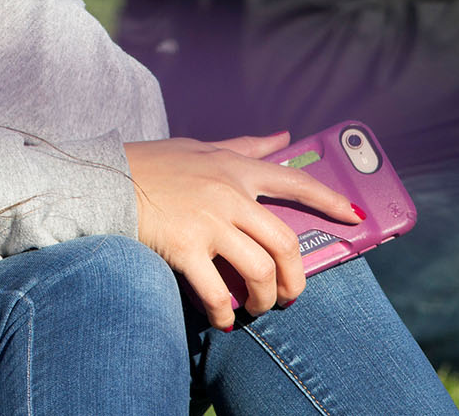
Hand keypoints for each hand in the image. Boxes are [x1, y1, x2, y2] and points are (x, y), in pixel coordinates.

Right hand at [125, 133, 359, 328]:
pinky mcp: (184, 247)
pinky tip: (225, 321)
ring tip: (258, 308)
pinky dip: (226, 314)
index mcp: (234, 168)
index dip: (329, 201)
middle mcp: (228, 194)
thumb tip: (285, 136)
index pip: (295, 181)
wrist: (104, 179)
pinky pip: (218, 292)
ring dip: (266, 298)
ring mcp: (207, 222)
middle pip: (284, 243)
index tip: (354, 218)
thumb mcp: (200, 147)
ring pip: (260, 271)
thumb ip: (245, 146)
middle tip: (291, 294)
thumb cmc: (151, 164)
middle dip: (295, 278)